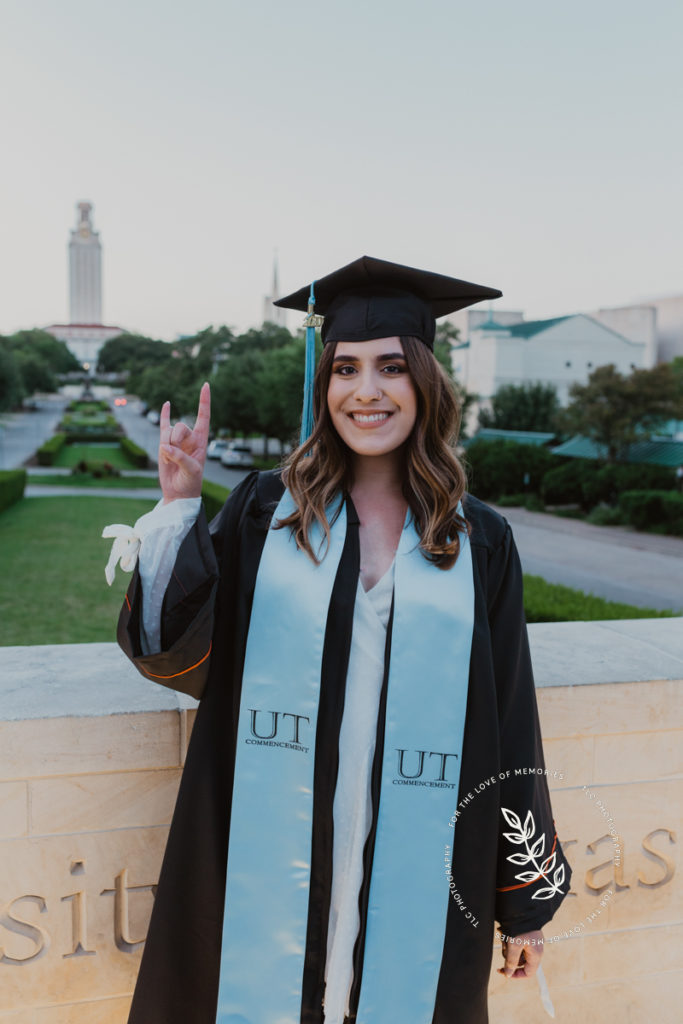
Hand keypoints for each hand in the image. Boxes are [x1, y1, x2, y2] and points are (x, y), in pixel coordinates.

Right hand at [158, 382, 210, 502]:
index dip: (204, 401)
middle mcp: (190, 437)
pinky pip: (163, 425)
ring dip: (166, 447)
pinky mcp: (165, 444)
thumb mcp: (192, 471)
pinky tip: (167, 404)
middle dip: (176, 441)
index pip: (204, 416)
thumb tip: (166, 447)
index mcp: (202, 440)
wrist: (178, 493)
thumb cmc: (190, 483)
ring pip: (167, 431)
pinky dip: (164, 414)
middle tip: (176, 458)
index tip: (206, 385)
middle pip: (180, 426)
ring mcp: (177, 439)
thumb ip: (181, 458)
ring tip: (170, 462)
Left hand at [498, 929, 543, 979]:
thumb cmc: (521, 927)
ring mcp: (530, 941)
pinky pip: (515, 941)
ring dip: (507, 944)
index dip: (515, 975)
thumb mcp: (514, 945)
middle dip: (509, 955)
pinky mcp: (525, 934)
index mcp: (536, 955)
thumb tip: (507, 974)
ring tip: (504, 934)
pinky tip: (503, 930)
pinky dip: (508, 937)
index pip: (528, 973)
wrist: (523, 907)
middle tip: (504, 946)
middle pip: (520, 961)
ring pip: (516, 951)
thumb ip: (511, 961)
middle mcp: (535, 949)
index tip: (503, 971)